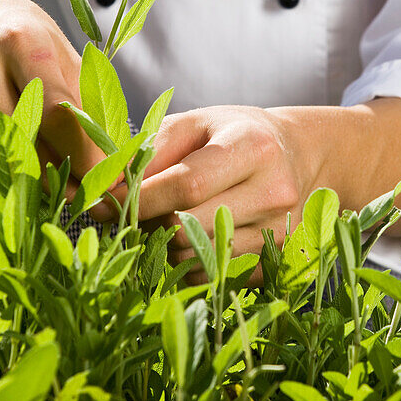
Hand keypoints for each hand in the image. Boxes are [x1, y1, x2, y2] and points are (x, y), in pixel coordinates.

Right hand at [0, 0, 102, 187]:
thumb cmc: (20, 37)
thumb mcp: (61, 53)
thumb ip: (86, 104)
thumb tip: (111, 167)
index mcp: (22, 40)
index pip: (58, 114)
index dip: (84, 157)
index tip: (101, 182)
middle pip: (22, 143)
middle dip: (55, 177)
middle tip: (76, 193)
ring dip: (22, 183)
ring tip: (43, 181)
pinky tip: (3, 167)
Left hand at [90, 106, 314, 278]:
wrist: (298, 156)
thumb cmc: (235, 134)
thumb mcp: (195, 123)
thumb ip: (149, 152)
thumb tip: (102, 193)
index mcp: (253, 147)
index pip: (187, 185)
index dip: (140, 198)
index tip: (105, 201)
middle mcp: (274, 192)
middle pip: (187, 227)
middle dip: (149, 222)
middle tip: (136, 210)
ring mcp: (279, 233)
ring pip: (196, 258)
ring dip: (166, 245)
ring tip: (168, 219)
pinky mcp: (276, 263)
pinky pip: (211, 276)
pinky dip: (189, 262)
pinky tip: (193, 237)